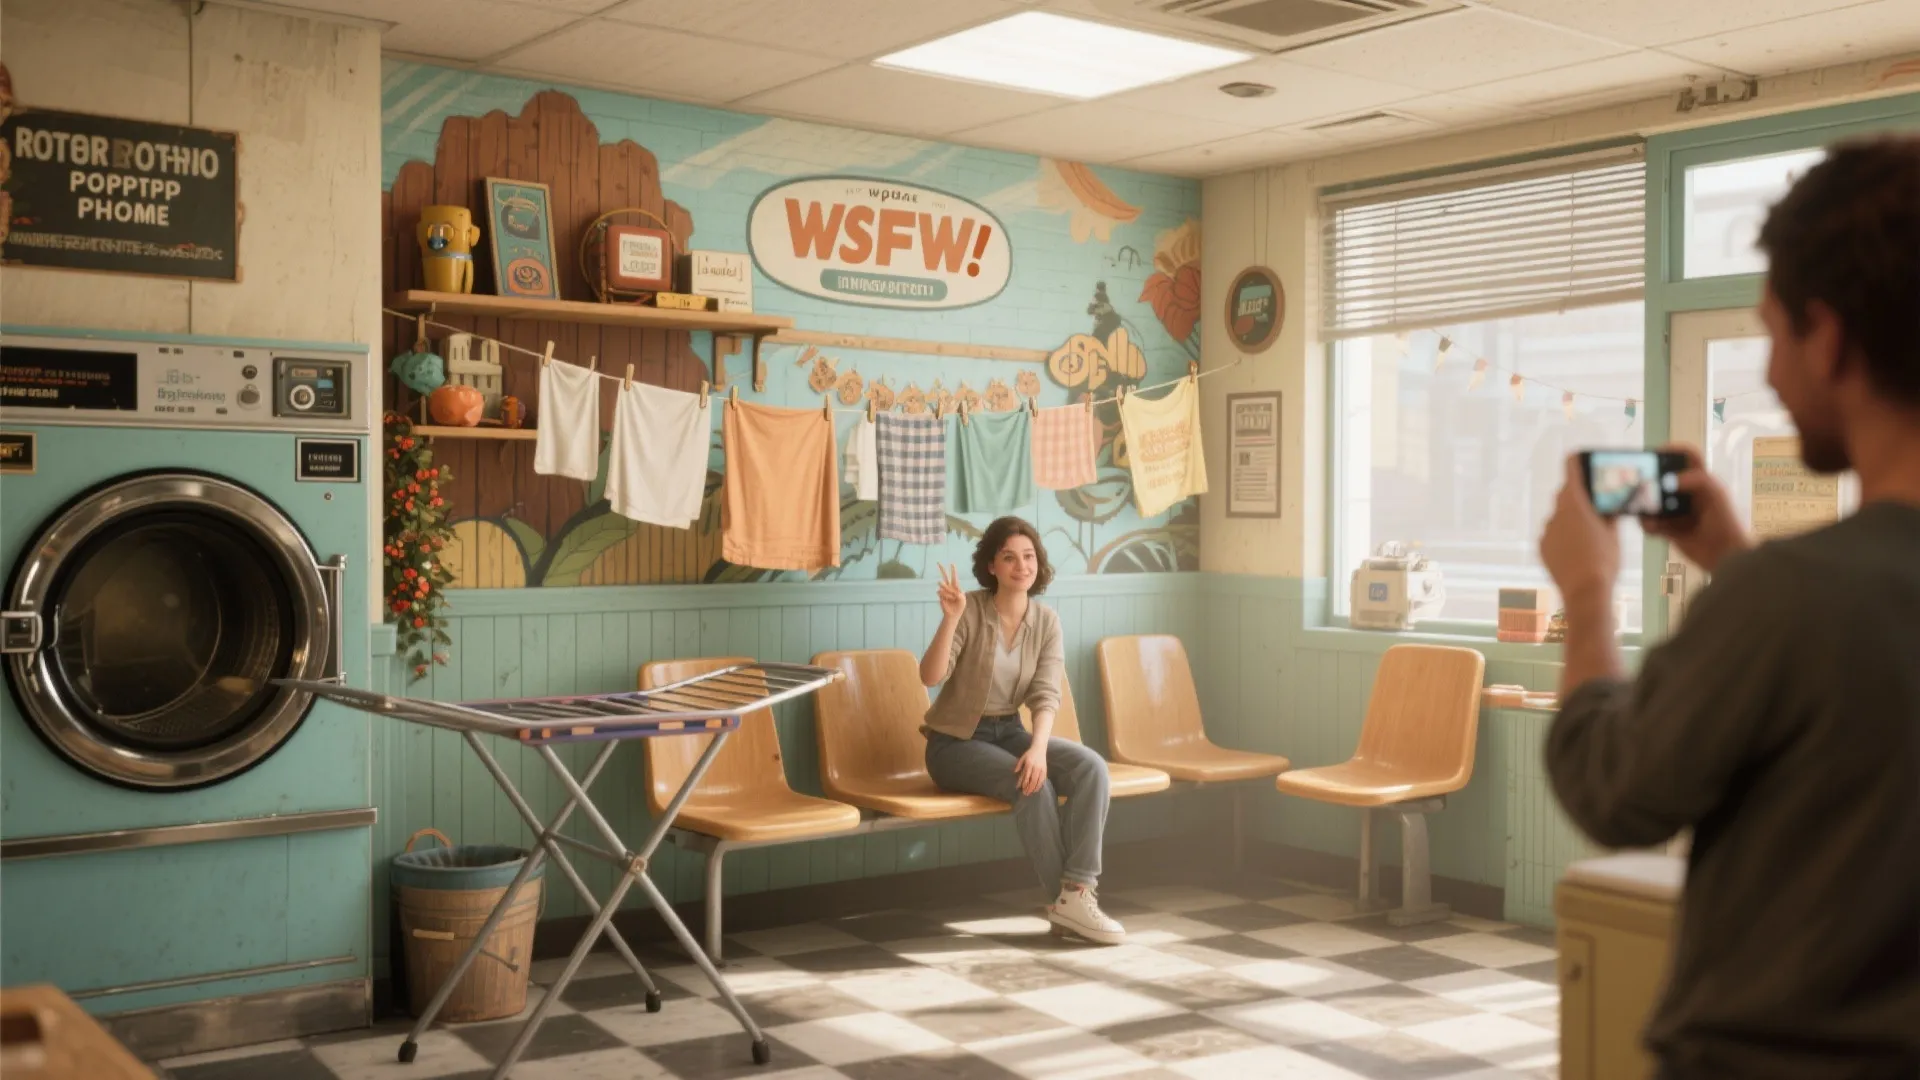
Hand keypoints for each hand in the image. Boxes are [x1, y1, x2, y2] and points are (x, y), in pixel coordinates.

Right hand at [936, 563, 965, 622]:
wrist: (953, 614)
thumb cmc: (959, 606)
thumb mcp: (962, 600)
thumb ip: (959, 594)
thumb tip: (951, 590)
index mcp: (956, 587)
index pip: (954, 577)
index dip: (953, 570)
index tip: (952, 564)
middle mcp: (950, 587)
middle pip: (945, 576)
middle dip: (942, 569)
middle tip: (938, 562)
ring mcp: (944, 591)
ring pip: (943, 585)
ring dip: (947, 591)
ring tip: (951, 598)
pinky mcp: (940, 595)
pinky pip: (941, 592)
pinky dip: (945, 596)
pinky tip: (947, 600)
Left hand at [1014, 744, 1048, 796]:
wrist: (1039, 748)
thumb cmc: (1030, 753)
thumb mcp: (1022, 757)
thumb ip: (1019, 765)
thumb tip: (1015, 772)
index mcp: (1029, 764)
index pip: (1026, 775)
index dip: (1022, 782)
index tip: (1019, 788)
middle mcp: (1035, 767)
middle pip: (1032, 780)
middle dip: (1028, 787)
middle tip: (1024, 793)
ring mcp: (1041, 769)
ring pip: (1038, 781)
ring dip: (1033, 788)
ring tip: (1029, 793)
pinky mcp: (1045, 770)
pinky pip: (1043, 780)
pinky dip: (1039, 785)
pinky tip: (1036, 789)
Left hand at [1540, 455, 1619, 610]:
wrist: (1585, 592)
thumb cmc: (1604, 560)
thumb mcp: (1614, 532)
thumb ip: (1609, 512)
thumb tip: (1610, 503)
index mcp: (1575, 502)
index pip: (1571, 469)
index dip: (1576, 461)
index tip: (1579, 457)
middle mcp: (1555, 512)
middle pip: (1566, 494)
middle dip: (1580, 496)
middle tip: (1595, 503)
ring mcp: (1547, 530)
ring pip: (1560, 516)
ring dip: (1572, 519)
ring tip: (1590, 535)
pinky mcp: (1542, 547)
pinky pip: (1554, 534)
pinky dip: (1564, 536)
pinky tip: (1578, 550)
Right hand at [1643, 445, 1751, 573]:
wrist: (1727, 556)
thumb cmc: (1726, 522)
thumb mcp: (1716, 495)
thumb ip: (1696, 481)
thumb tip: (1667, 481)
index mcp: (1701, 481)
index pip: (1687, 457)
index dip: (1672, 450)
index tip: (1654, 454)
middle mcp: (1687, 493)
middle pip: (1663, 479)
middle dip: (1650, 481)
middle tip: (1638, 484)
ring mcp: (1677, 512)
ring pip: (1654, 502)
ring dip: (1645, 506)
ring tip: (1641, 510)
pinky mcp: (1670, 530)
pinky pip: (1652, 523)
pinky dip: (1648, 525)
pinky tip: (1651, 528)